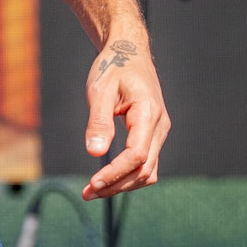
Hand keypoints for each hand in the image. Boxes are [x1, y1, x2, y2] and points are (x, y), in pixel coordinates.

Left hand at [82, 34, 169, 198]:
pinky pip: (146, 164)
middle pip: (144, 169)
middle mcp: (159, 125)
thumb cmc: (113, 67)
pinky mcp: (153, 135)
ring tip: (93, 191)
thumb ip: (98, 121)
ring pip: (148, 171)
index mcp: (148, 112)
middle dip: (116, 186)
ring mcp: (159, 132)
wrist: (129, 53)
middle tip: (86, 193)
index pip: (137, 155)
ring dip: (122, 185)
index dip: (115, 173)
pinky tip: (107, 180)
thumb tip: (95, 153)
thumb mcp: (99, 90)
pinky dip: (128, 176)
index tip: (92, 184)